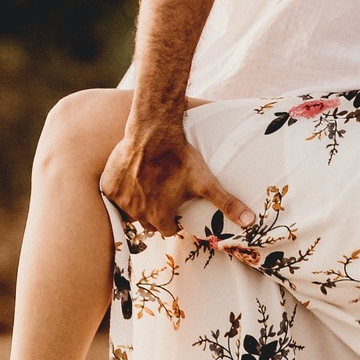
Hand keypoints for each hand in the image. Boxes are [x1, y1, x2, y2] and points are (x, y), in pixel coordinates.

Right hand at [100, 123, 253, 237]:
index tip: (175, 201)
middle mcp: (138, 214)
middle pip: (147, 221)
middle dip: (155, 210)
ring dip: (138, 201)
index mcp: (160, 218)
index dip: (173, 216)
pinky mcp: (108, 186)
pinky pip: (114, 195)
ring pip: (130, 210)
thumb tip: (252, 222)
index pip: (167, 228)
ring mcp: (121, 201)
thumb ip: (227, 205)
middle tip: (163, 191)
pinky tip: (133, 176)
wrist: (153, 131)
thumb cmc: (181, 158)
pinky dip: (121, 189)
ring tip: (149, 182)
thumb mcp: (206, 182)